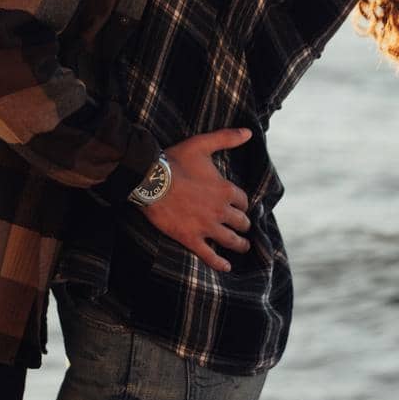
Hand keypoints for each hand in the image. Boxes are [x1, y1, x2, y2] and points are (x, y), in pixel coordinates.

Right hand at [140, 128, 254, 272]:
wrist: (150, 181)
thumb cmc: (175, 161)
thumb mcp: (202, 144)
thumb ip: (226, 138)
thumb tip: (249, 132)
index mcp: (225, 190)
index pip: (244, 202)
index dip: (243, 204)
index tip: (241, 207)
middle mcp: (220, 210)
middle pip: (241, 222)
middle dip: (243, 225)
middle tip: (243, 227)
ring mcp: (206, 227)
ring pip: (231, 241)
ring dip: (240, 245)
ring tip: (243, 246)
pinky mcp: (191, 238)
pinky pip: (209, 256)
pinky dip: (220, 263)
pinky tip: (227, 267)